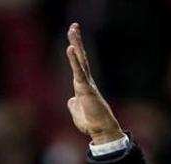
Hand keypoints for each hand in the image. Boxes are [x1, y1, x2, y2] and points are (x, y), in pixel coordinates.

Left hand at [65, 23, 122, 144]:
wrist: (100, 130)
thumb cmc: (91, 124)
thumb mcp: (77, 113)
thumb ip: (74, 105)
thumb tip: (71, 100)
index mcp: (82, 86)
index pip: (78, 66)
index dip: (75, 53)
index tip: (72, 41)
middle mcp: (85, 82)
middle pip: (80, 58)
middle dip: (77, 41)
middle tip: (73, 26)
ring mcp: (86, 83)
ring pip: (80, 60)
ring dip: (76, 44)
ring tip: (73, 29)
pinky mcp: (86, 88)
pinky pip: (79, 71)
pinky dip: (74, 60)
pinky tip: (70, 48)